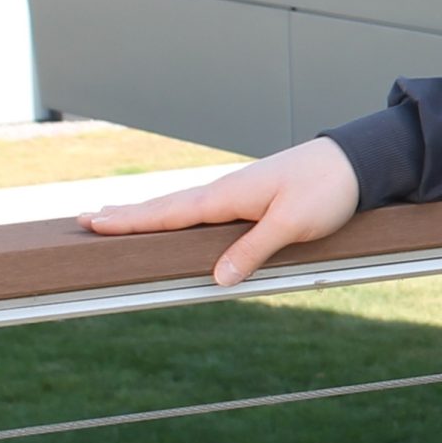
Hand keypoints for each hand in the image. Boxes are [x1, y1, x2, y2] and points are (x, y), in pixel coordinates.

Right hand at [75, 136, 361, 286]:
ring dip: (148, 213)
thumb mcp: (292, 225)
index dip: (130, 220)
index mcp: (228, 195)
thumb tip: (217, 280)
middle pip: (165, 206)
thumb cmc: (327, 190)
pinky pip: (203, 208)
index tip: (92, 222)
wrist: (357, 162)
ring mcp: (237, 192)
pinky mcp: (252, 197)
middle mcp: (225, 190)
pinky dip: (177, 212)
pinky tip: (175, 218)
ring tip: (116, 218)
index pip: (168, 212)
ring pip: (182, 206)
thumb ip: (253, 250)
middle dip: (126, 215)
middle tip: (84, 219)